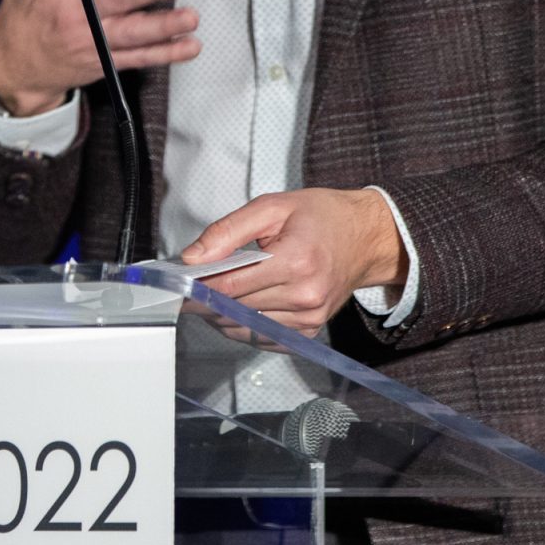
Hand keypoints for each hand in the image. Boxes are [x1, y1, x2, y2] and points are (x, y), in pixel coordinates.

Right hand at [0, 0, 199, 115]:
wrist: (14, 62)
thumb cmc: (26, 1)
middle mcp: (77, 13)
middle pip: (116, 1)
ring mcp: (92, 41)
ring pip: (132, 34)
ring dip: (163, 26)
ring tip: (190, 17)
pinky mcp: (104, 62)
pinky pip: (137, 59)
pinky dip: (164, 54)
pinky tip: (189, 45)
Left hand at [182, 189, 406, 332]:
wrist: (365, 237)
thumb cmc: (321, 217)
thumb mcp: (273, 207)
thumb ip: (228, 231)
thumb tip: (193, 258)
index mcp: (296, 260)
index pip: (230, 285)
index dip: (198, 287)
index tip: (179, 284)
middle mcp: (305, 295)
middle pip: (234, 308)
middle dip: (207, 299)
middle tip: (193, 285)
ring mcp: (310, 318)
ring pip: (245, 328)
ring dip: (223, 314)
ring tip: (218, 292)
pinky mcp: (310, 331)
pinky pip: (264, 337)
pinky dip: (245, 324)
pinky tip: (243, 304)